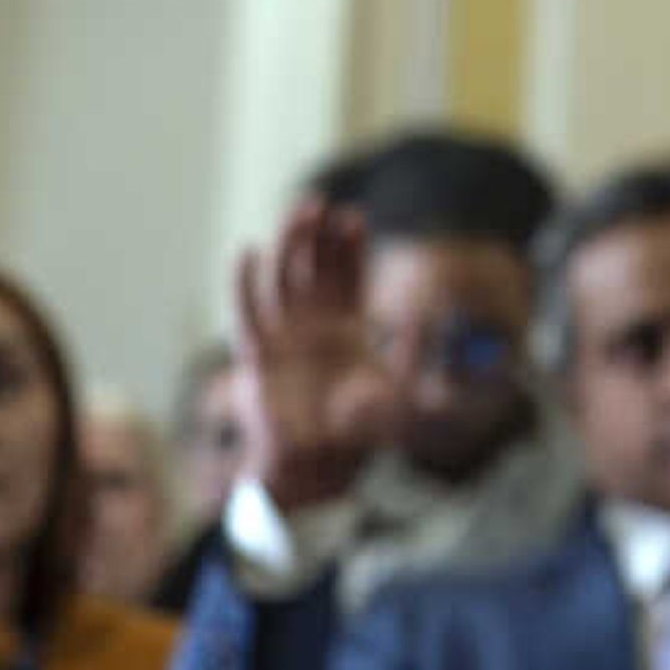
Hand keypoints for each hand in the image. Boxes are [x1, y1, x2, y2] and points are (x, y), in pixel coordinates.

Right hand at [226, 200, 396, 514]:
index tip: (353, 218)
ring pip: (284, 279)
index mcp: (349, 329)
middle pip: (314, 268)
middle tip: (319, 203)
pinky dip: (245, 282)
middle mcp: (315, 325)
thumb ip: (411, 356)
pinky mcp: (258, 354)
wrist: (317, 466)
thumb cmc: (359, 435)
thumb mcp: (399, 393)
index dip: (349, 248)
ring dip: (288, 246)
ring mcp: (286, 336)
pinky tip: (247, 252)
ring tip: (295, 213)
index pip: (348, 276)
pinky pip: (248, 311)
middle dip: (317, 236)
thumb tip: (424, 317)